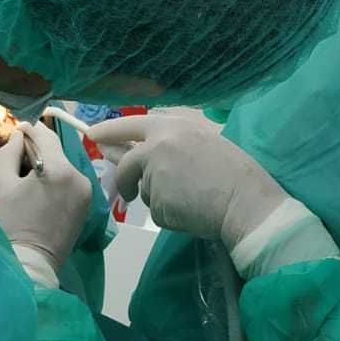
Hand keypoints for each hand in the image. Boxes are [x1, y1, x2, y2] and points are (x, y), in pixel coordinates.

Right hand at [0, 123, 91, 288]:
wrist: (27, 266)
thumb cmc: (8, 224)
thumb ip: (7, 153)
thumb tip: (18, 136)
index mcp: (60, 170)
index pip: (46, 136)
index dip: (29, 130)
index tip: (16, 129)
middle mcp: (80, 178)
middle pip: (57, 152)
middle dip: (37, 150)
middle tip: (16, 154)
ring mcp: (87, 194)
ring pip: (64, 168)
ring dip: (47, 166)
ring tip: (26, 177)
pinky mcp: (86, 207)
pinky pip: (69, 183)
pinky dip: (56, 181)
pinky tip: (39, 192)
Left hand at [84, 113, 286, 248]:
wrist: (246, 201)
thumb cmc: (235, 170)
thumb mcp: (205, 140)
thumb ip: (173, 142)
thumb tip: (143, 150)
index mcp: (171, 126)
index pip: (129, 125)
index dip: (110, 131)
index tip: (93, 136)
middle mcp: (157, 146)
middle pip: (126, 163)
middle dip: (122, 177)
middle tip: (126, 190)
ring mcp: (154, 175)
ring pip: (146, 190)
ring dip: (161, 198)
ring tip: (193, 199)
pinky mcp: (157, 203)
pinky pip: (158, 212)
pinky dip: (171, 216)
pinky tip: (193, 212)